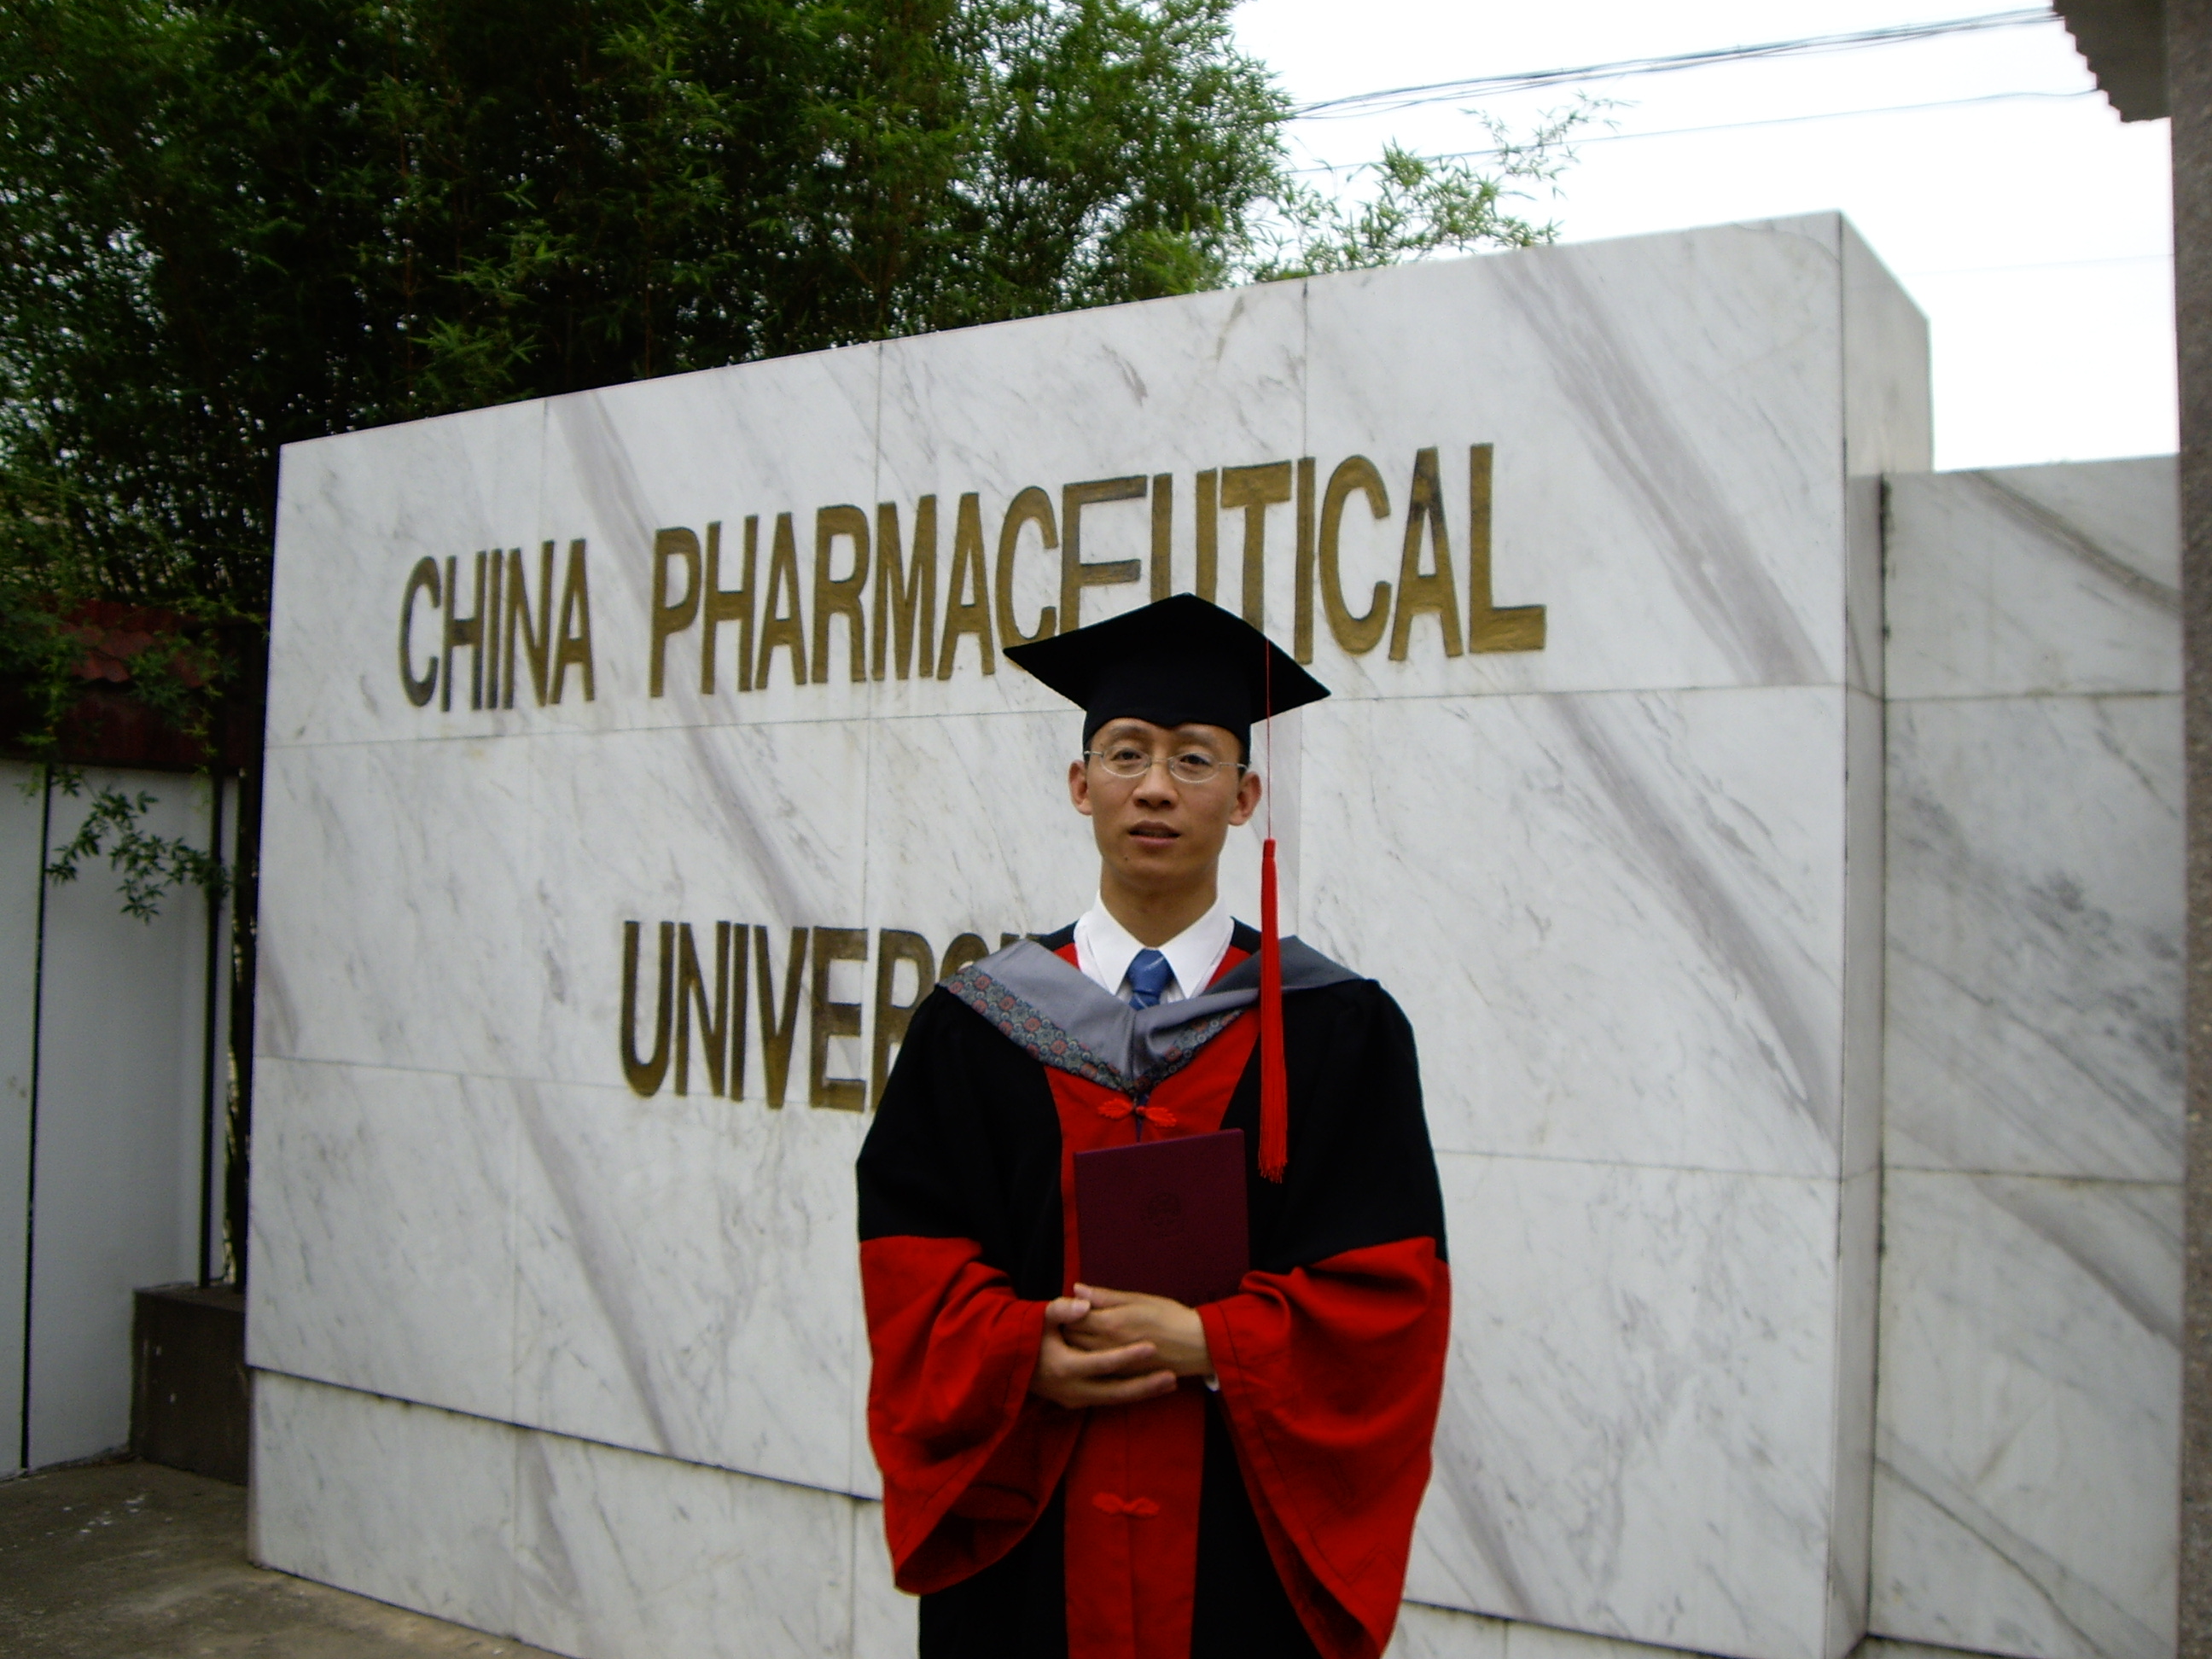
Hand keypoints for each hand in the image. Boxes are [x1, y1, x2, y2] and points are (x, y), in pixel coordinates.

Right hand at [1030, 1295, 1176, 1409]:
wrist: (1004, 1363)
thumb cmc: (1026, 1335)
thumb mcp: (1039, 1318)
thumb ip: (1061, 1310)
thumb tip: (1083, 1303)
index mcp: (1064, 1366)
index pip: (1102, 1363)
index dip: (1127, 1355)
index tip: (1151, 1347)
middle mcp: (1071, 1389)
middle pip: (1115, 1391)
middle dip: (1145, 1385)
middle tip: (1173, 1376)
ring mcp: (1074, 1399)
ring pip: (1114, 1399)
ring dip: (1142, 1392)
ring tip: (1170, 1382)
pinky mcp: (1076, 1401)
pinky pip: (1108, 1399)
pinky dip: (1129, 1394)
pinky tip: (1149, 1388)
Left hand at [1063, 1284, 1212, 1378]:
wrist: (1196, 1346)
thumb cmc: (1170, 1316)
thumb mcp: (1138, 1299)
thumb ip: (1105, 1297)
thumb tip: (1077, 1289)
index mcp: (1110, 1323)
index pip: (1072, 1317)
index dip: (1068, 1309)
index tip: (1072, 1304)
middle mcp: (1107, 1346)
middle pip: (1071, 1337)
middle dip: (1068, 1327)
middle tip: (1072, 1318)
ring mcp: (1113, 1364)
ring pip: (1080, 1355)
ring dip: (1075, 1344)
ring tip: (1082, 1334)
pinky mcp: (1120, 1377)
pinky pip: (1094, 1368)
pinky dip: (1088, 1358)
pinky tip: (1094, 1350)